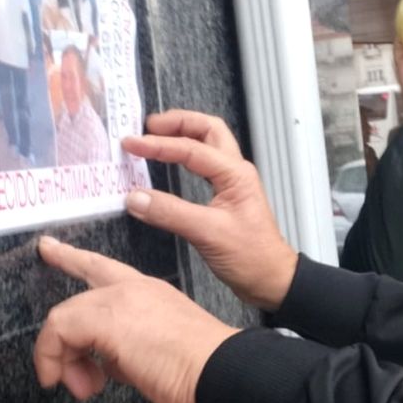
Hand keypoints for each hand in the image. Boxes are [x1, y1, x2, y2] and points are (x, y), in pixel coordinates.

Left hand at [35, 237, 237, 402]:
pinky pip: (60, 332)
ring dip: (62, 356)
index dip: (78, 258)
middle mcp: (134, 289)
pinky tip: (68, 382)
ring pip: (66, 315)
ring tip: (81, 386)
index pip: (108, 270)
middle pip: (84, 279)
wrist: (222, 372)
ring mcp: (120, 300)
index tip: (54, 248)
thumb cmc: (203, 369)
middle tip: (47, 282)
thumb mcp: (159, 352)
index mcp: (151, 292)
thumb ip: (128, 350)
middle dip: (61, 283)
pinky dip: (53, 359)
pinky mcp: (107, 319)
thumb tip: (107, 365)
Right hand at [120, 110, 297, 309]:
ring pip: (208, 144)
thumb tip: (134, 197)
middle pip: (207, 130)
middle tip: (147, 126)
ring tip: (154, 136)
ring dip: (182, 134)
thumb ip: (170, 213)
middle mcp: (235, 171)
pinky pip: (204, 164)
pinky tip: (169, 162)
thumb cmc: (250, 256)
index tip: (130, 144)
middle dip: (178, 122)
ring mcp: (232, 182)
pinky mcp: (225, 196)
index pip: (191, 148)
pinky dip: (185, 155)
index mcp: (234, 174)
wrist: (271, 279)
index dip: (158, 144)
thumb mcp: (207, 233)